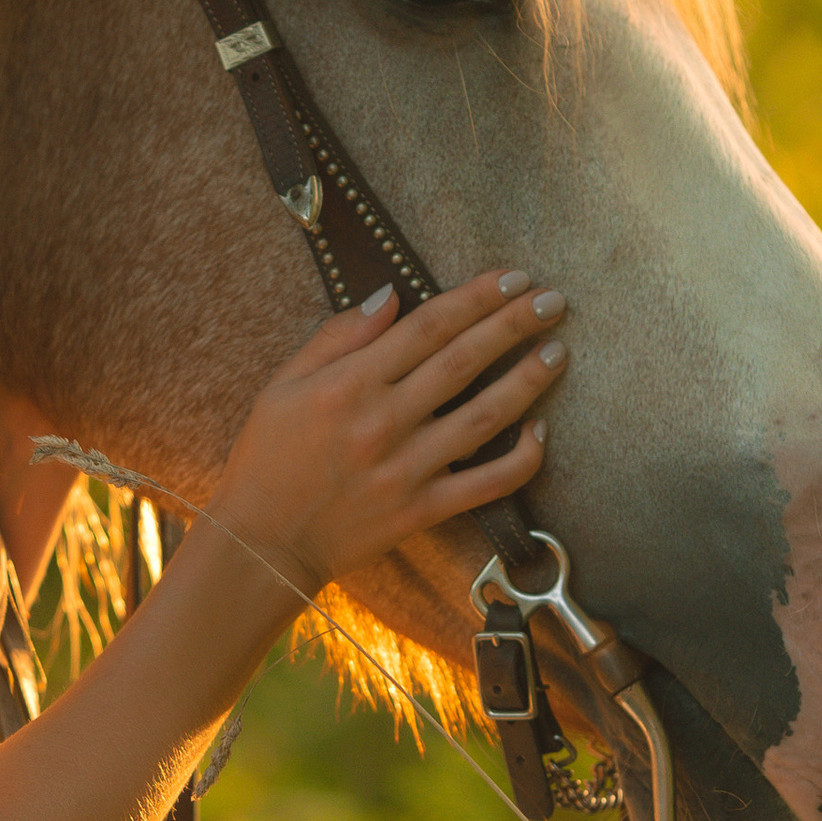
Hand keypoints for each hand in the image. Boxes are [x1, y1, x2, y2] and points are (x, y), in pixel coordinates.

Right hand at [211, 271, 565, 597]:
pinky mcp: (423, 510)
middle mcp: (384, 422)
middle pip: (464, 360)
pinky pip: (487, 484)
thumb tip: (391, 296)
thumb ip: (338, 337)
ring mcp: (408, 468)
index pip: (428, 326)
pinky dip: (521, 459)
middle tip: (553, 301)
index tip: (513, 277)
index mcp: (349, 384)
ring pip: (485, 417)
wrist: (263, 542)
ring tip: (558, 351)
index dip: (476, 297)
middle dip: (514, 324)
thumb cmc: (267, 458)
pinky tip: (541, 431)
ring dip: (528, 380)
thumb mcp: (282, 383)